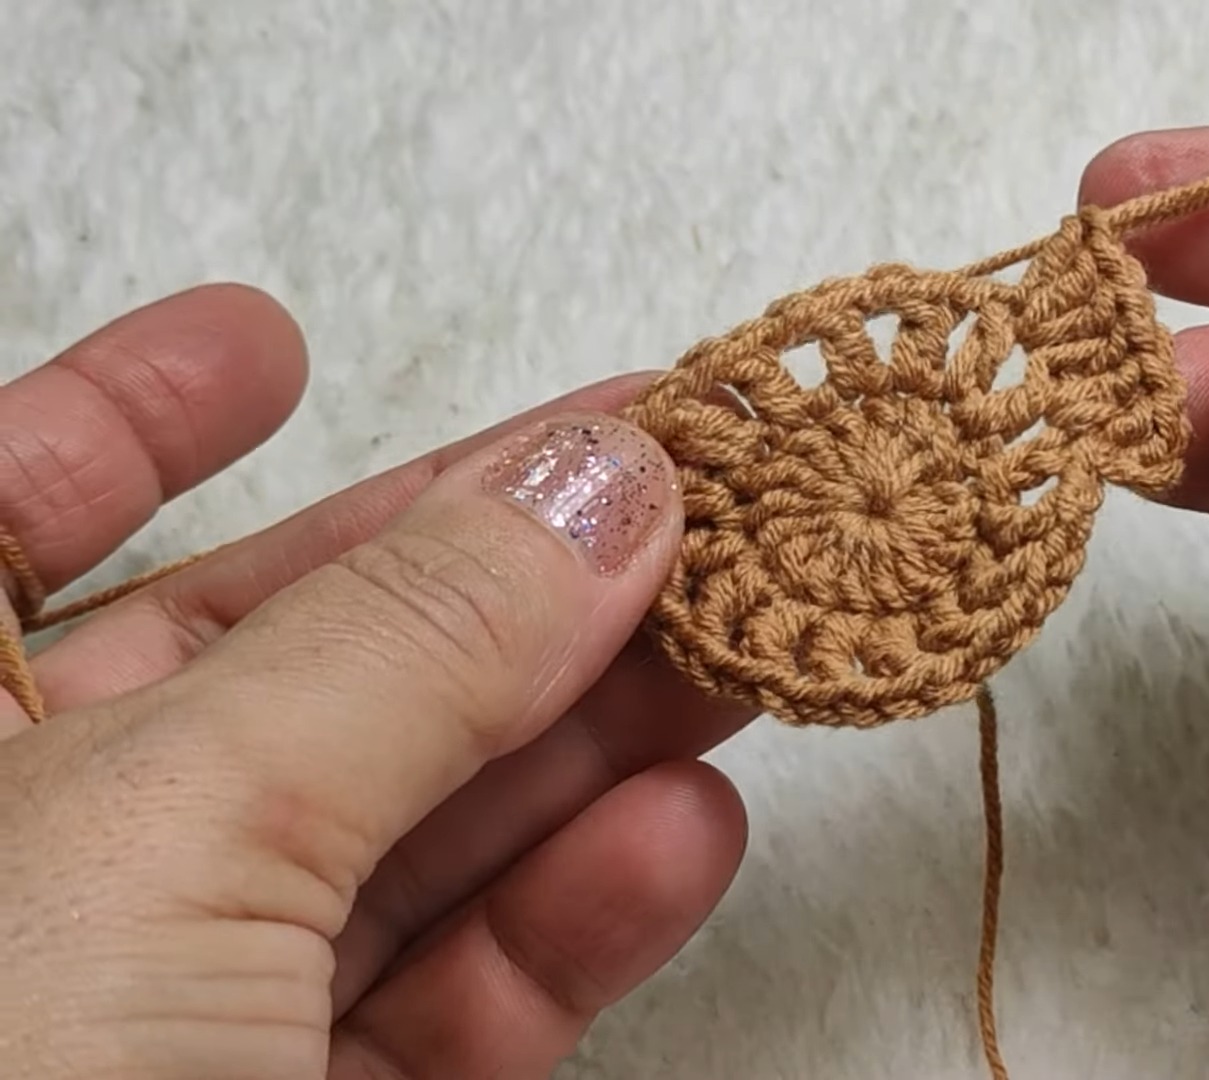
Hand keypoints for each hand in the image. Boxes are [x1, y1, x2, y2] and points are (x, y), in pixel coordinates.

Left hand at [0, 286, 756, 1077]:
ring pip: (405, 834)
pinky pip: (451, 1000)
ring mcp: (180, 1004)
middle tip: (676, 483)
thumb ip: (403, 649)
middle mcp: (46, 863)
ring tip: (741, 639)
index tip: (269, 342)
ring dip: (587, 737)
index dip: (129, 419)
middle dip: (485, 574)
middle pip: (285, 671)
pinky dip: (576, 918)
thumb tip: (599, 486)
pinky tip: (680, 829)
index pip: (12, 533)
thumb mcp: (170, 822)